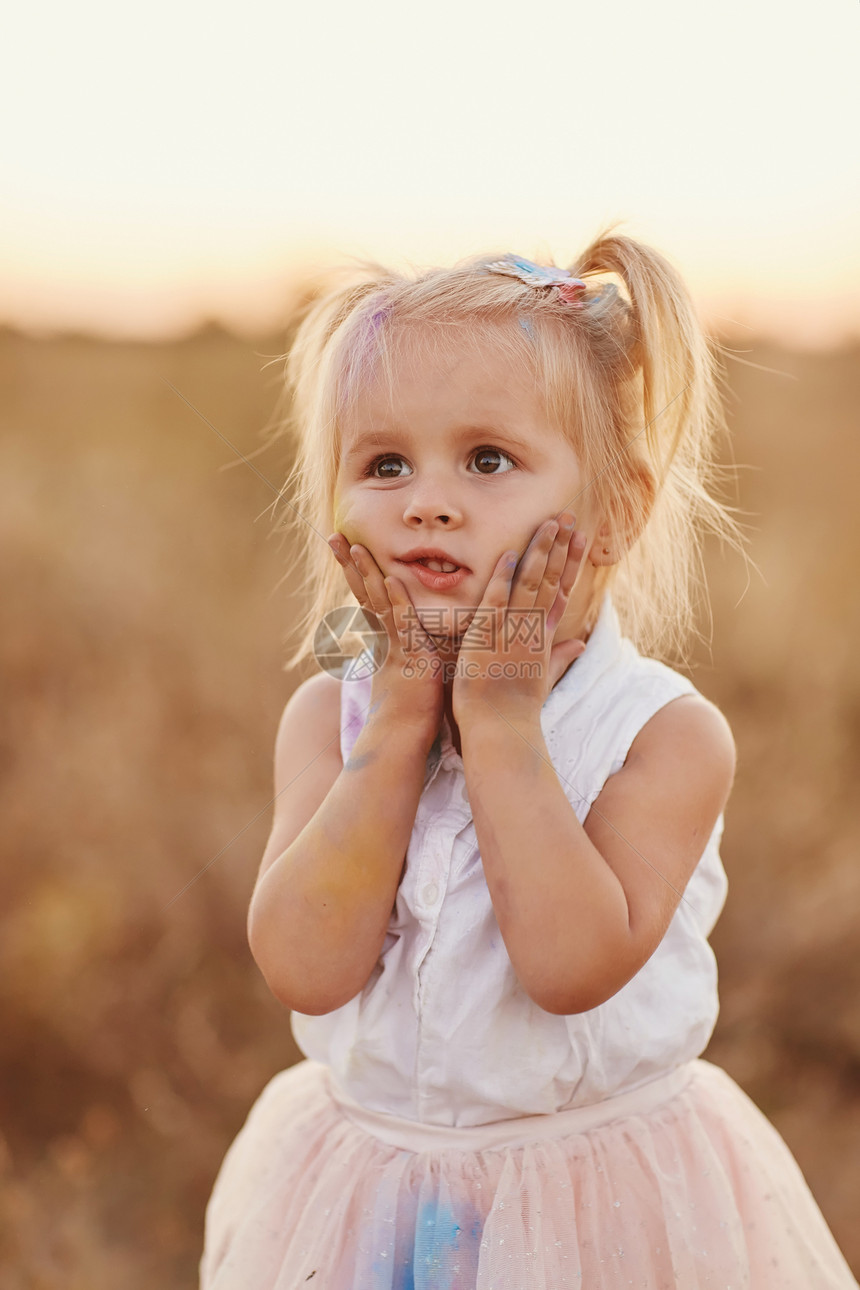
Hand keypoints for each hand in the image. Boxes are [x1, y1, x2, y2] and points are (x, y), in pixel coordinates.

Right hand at [327, 534, 444, 748]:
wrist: (404, 737)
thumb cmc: (414, 709)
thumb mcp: (415, 670)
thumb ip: (416, 650)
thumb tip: (425, 639)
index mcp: (386, 638)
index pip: (367, 597)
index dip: (356, 571)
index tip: (347, 546)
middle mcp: (385, 637)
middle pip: (363, 592)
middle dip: (349, 563)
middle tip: (333, 535)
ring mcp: (395, 645)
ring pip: (376, 601)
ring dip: (366, 573)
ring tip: (354, 545)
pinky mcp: (410, 655)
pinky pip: (401, 624)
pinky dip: (395, 601)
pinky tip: (388, 580)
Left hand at [452, 511, 587, 727]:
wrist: (501, 729)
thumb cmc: (516, 709)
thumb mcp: (541, 680)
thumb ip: (559, 658)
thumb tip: (580, 646)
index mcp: (543, 638)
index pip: (561, 593)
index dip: (570, 564)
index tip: (579, 539)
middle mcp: (533, 631)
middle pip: (550, 581)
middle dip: (560, 547)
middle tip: (567, 517)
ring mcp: (514, 632)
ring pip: (530, 584)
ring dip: (539, 552)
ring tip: (548, 524)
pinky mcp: (490, 637)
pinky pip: (497, 601)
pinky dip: (503, 578)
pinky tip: (508, 554)